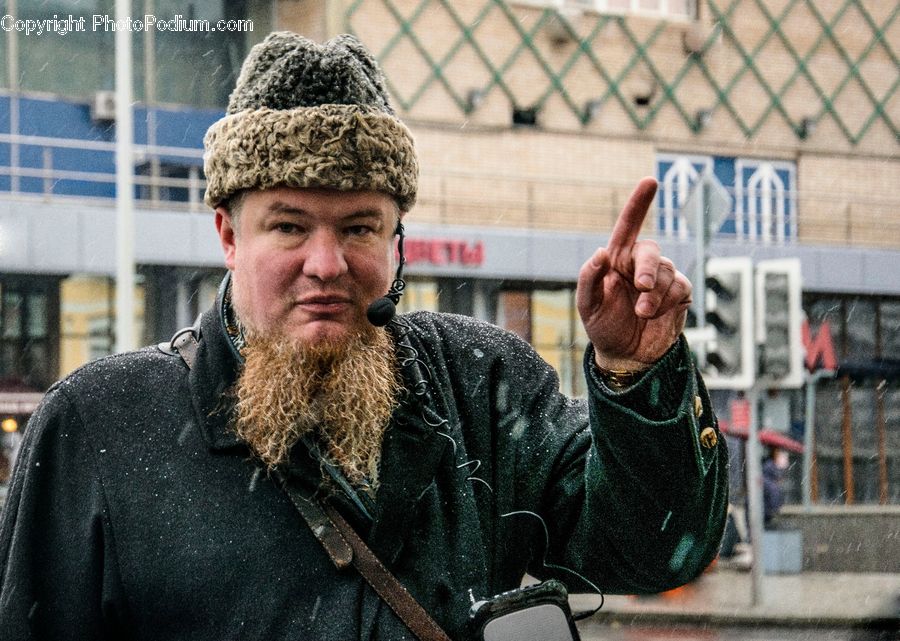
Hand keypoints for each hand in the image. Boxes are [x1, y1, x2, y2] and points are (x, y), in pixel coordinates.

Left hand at [576, 177, 692, 370]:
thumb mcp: (587, 305)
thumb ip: (589, 278)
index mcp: (617, 260)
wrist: (627, 356)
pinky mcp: (679, 294)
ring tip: (643, 314)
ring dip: (655, 295)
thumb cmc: (603, 326)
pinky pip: (682, 287)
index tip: (650, 181)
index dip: (639, 202)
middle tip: (642, 287)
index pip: (628, 225)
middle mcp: (640, 264)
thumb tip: (601, 252)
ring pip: (668, 272)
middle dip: (649, 267)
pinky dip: (669, 302)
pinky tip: (657, 315)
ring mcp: (662, 278)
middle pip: (651, 250)